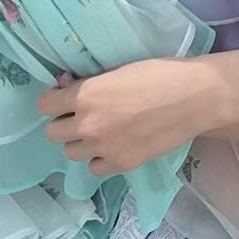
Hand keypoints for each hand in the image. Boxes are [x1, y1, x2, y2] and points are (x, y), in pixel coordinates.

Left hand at [38, 56, 224, 175]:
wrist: (194, 98)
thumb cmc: (159, 74)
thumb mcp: (118, 70)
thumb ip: (89, 84)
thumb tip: (66, 88)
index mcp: (85, 96)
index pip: (44, 105)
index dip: (53, 100)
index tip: (63, 98)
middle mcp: (87, 125)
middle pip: (53, 133)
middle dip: (64, 123)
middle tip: (82, 116)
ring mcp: (104, 148)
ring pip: (71, 153)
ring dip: (81, 142)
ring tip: (101, 132)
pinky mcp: (122, 164)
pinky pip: (94, 167)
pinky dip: (100, 158)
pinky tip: (114, 146)